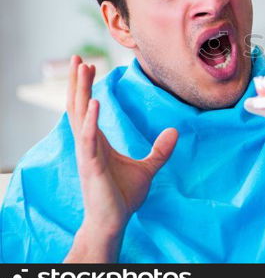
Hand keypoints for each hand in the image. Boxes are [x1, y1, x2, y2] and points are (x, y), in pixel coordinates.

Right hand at [64, 56, 177, 261]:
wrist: (114, 221)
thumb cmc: (123, 196)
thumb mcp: (148, 168)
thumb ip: (160, 150)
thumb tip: (175, 131)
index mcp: (97, 141)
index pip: (87, 107)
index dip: (86, 87)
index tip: (88, 64)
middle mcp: (88, 143)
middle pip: (79, 106)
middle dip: (77, 82)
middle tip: (77, 57)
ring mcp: (87, 154)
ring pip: (79, 116)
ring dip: (81, 92)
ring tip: (82, 69)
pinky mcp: (91, 166)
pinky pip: (89, 139)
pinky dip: (91, 120)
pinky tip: (95, 103)